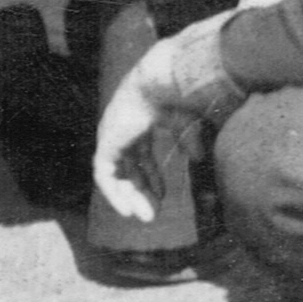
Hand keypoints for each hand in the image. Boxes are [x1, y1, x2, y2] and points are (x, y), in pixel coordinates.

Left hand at [92, 43, 177, 223]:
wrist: (163, 84)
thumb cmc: (177, 97)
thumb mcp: (187, 122)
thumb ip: (190, 139)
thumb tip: (198, 158)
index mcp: (139, 120)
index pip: (140, 153)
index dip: (151, 176)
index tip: (162, 196)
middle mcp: (122, 128)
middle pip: (129, 166)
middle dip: (141, 190)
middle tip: (152, 215)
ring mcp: (111, 135)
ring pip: (116, 173)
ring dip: (129, 196)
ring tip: (145, 217)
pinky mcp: (105, 143)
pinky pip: (104, 175)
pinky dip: (114, 193)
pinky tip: (127, 210)